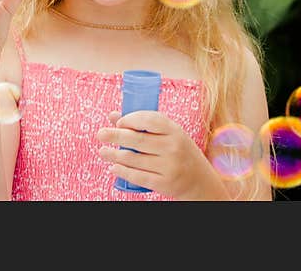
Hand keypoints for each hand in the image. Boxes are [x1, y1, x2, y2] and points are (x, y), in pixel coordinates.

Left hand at [96, 110, 227, 200]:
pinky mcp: (164, 183)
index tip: (119, 122)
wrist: (200, 181)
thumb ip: (143, 124)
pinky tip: (114, 167)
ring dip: (114, 155)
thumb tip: (112, 116)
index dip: (131, 119)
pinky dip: (123, 171)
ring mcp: (169, 166)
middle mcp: (173, 147)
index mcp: (175, 131)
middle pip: (137, 139)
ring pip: (134, 159)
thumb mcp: (168, 135)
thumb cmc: (180, 152)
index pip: (149, 119)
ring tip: (103, 152)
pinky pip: (138, 176)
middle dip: (115, 136)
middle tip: (100, 134)